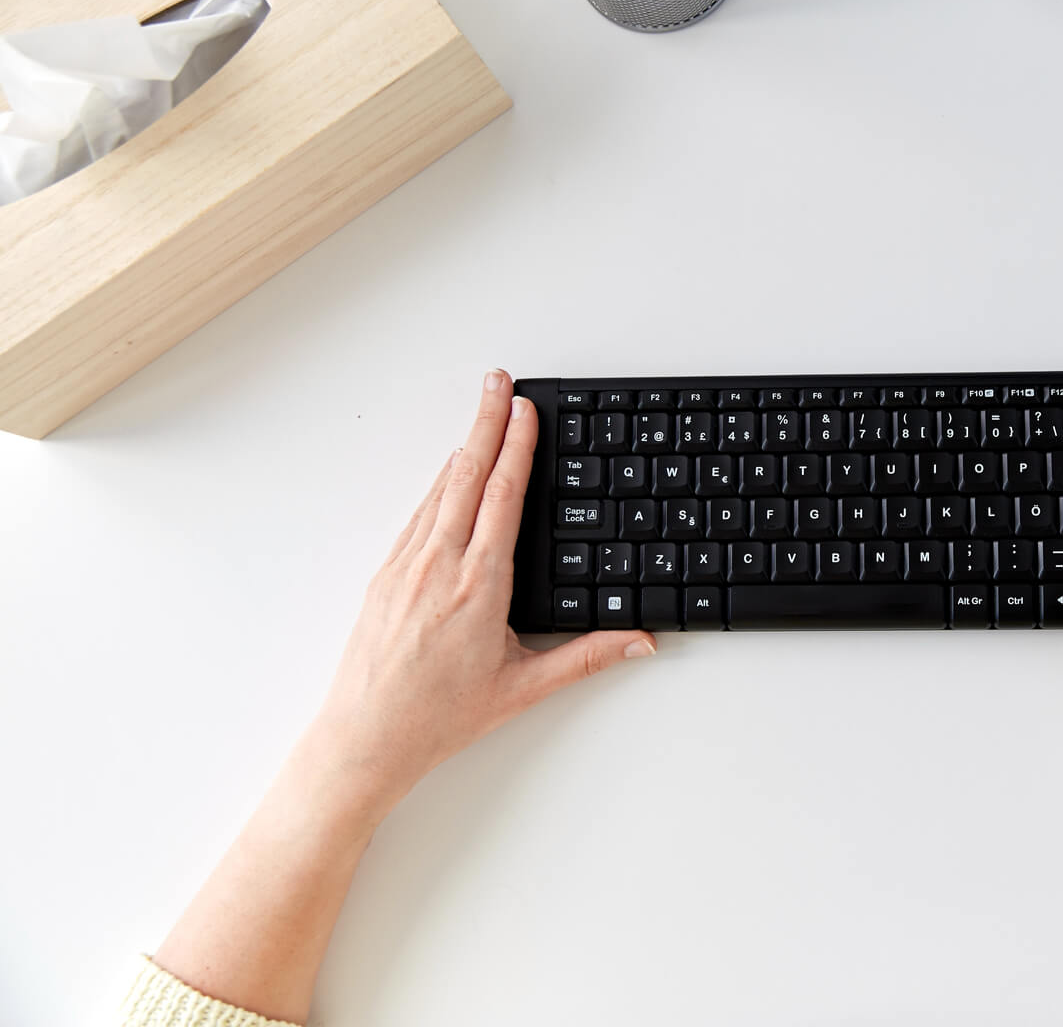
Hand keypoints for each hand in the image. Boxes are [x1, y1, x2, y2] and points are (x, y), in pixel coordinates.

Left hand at [309, 369, 655, 811]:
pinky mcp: (384, 576)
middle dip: (487, 422)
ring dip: (464, 446)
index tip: (526, 410)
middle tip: (498, 380)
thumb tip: (640, 640)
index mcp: (479, 584)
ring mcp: (406, 566)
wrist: (364, 738)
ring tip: (482, 413)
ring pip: (439, 490)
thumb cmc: (437, 717)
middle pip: (467, 475)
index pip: (503, 497)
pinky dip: (438, 485)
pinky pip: (417, 515)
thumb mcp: (522, 688)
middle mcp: (439, 565)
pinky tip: (448, 474)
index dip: (518, 447)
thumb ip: (587, 657)